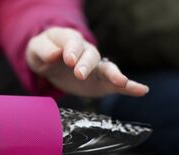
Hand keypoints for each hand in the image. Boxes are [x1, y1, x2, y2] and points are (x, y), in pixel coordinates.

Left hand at [26, 27, 148, 96]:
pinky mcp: (100, 82)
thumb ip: (44, 50)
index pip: (72, 43)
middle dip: (86, 64)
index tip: (68, 59)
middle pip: (90, 55)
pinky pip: (115, 84)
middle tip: (80, 74)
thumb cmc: (43, 52)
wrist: (49, 59)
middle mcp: (86, 52)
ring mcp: (95, 67)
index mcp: (69, 40)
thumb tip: (55, 54)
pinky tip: (142, 90)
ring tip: (121, 82)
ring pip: (106, 68)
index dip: (71, 50)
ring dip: (113, 75)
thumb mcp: (36, 49)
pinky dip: (130, 87)